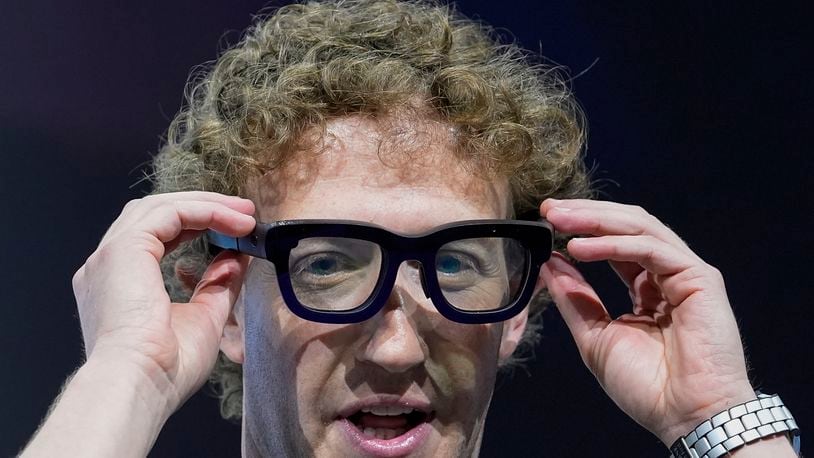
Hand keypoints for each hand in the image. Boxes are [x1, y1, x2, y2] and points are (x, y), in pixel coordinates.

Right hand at [72, 191, 254, 409]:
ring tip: (244, 213)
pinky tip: (234, 221)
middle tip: (244, 212)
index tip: (235, 229)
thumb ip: (217, 284)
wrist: (139, 385)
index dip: (197, 225)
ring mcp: (110, 255)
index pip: (157, 236)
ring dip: (207, 205)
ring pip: (160, 208)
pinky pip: (169, 214)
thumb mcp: (203, 318)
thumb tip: (235, 258)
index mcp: (119, 285)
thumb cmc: (165, 369)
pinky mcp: (123, 249)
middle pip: (155, 214)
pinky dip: (204, 211)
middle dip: (203, 208)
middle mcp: (108, 266)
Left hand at [539, 198, 754, 444]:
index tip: (546, 221)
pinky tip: (581, 248)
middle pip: (627, 226)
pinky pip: (651, 249)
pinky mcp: (699, 278)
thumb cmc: (646, 386)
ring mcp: (685, 274)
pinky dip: (613, 244)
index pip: (614, 243)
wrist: (684, 417)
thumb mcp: (595, 336)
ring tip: (558, 220)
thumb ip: (575, 298)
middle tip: (549, 210)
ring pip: (640, 228)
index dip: (582, 228)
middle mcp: (667, 274)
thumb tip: (549, 264)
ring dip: (595, 221)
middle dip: (585, 215)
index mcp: (646, 288)